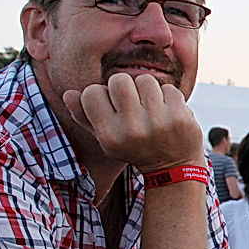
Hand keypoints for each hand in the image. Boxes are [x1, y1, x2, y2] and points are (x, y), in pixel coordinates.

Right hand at [63, 72, 202, 172]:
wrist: (173, 168)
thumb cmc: (134, 148)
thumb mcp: (107, 140)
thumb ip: (85, 117)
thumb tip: (68, 94)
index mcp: (110, 135)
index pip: (91, 92)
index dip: (101, 94)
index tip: (112, 105)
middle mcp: (132, 129)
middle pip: (118, 80)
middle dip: (125, 86)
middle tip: (133, 100)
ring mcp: (158, 122)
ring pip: (145, 80)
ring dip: (147, 89)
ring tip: (150, 106)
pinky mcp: (180, 117)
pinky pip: (168, 88)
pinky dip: (168, 96)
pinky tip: (167, 111)